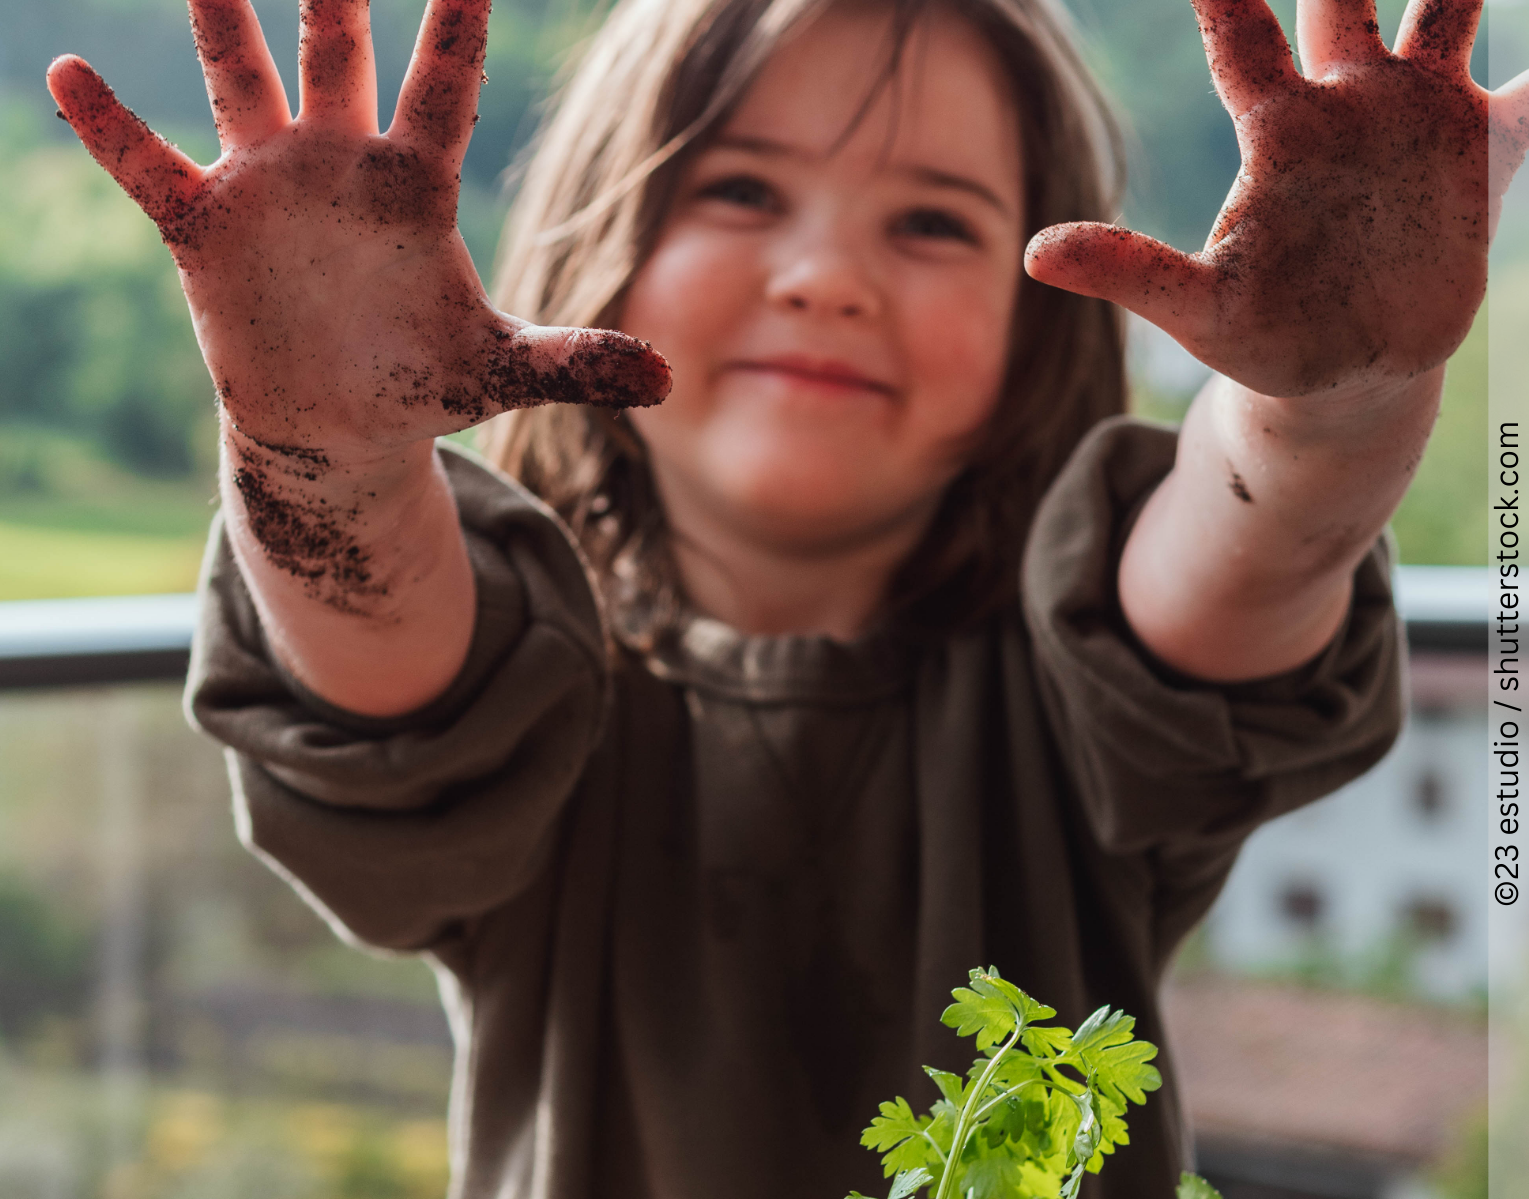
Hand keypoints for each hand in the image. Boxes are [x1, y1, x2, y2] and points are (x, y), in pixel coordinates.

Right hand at [46, 0, 668, 461]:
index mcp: (417, 184)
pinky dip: (111, 128)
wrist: (341, 427)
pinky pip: (152, 167)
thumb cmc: (425, 381)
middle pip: (337, 49)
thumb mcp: (504, 370)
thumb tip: (669, 381)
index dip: (457, 20)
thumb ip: (579, 363)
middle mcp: (341, 162)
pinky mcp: (208, 230)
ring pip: (240, 77)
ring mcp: (270, 186)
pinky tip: (68, 72)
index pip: (446, 84)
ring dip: (220, 18)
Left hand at [1026, 0, 1528, 398]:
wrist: (1342, 371)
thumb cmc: (1261, 334)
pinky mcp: (1482, 153)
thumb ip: (1128, 271)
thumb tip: (1035, 256)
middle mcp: (1348, 101)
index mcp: (1279, 126)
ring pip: (1449, 6)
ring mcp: (1418, 118)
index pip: (1242, 28)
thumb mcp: (1195, 308)